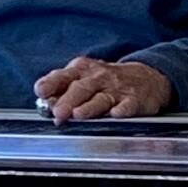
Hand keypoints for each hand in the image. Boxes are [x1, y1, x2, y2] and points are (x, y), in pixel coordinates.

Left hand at [34, 56, 172, 124]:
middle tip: (58, 112)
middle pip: (81, 89)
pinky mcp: (134, 99)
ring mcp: (117, 89)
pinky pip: (128, 104)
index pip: (63, 76)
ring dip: (90, 107)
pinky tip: (116, 114)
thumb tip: (44, 104)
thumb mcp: (83, 77)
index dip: (51, 84)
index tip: (41, 91)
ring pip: (101, 98)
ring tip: (79, 115)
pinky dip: (122, 109)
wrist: (146, 77)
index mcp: (82, 71)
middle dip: (68, 101)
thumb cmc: (107, 81)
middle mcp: (98, 78)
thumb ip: (62, 90)